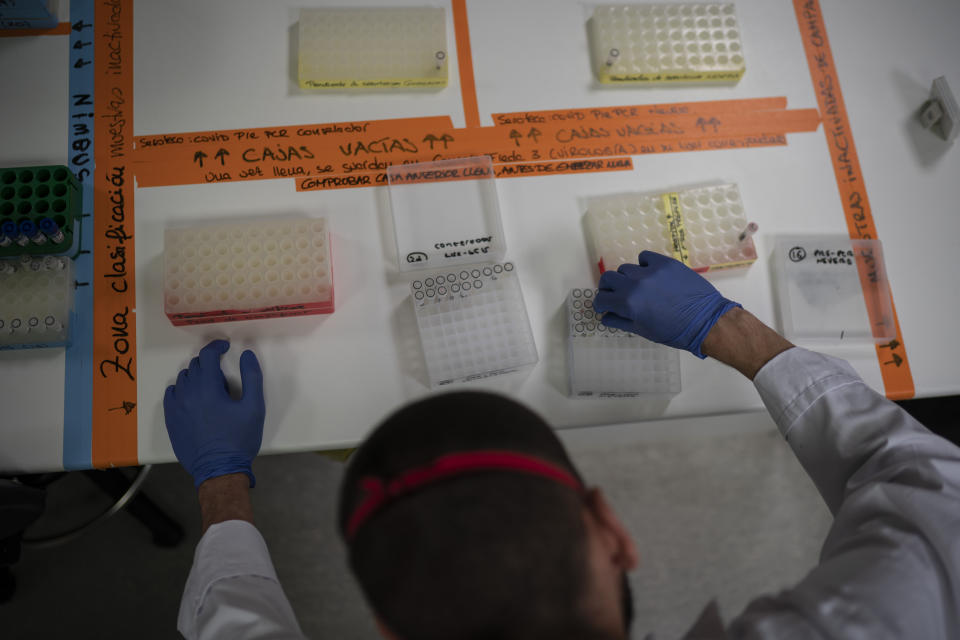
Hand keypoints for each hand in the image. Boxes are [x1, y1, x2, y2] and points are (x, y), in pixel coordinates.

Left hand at [163, 340, 264, 487]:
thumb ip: (252, 377)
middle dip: (209, 363)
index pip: (207, 355)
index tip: (226, 346)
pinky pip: (172, 394)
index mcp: (208, 388)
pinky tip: (193, 398)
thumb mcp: (254, 407)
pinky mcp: (171, 419)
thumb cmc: (239, 439)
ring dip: (196, 376)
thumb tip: (247, 355)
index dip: (217, 346)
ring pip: (183, 379)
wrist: (219, 469)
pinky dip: (182, 390)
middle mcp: (188, 393)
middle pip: (195, 365)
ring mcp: (176, 407)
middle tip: (224, 374)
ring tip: (210, 388)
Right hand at [593, 251, 740, 357]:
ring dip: (627, 277)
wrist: (706, 321)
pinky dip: (644, 264)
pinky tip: (651, 274)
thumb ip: (620, 321)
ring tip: (639, 286)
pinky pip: (645, 257)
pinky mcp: (666, 263)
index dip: (600, 303)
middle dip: (609, 288)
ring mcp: (651, 271)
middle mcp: (635, 284)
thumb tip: (606, 316)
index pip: (602, 298)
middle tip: (617, 295)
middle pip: (609, 277)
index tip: (605, 306)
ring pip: (627, 268)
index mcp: (627, 303)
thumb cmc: (674, 332)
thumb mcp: (643, 331)